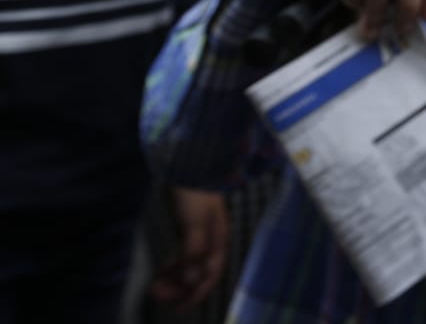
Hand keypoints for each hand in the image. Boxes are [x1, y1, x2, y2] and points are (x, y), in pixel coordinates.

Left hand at [148, 187, 225, 307]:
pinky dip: (172, 267)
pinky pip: (181, 257)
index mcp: (218, 243)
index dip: (195, 295)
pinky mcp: (188, 232)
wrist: (192, 168)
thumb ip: (194, 252)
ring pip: (188, 267)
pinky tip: (160, 270)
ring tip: (154, 285)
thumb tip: (192, 280)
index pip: (209, 277)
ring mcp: (200, 238)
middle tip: (155, 294)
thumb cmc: (196, 196)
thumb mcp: (196, 224)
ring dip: (173, 279)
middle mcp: (211, 244)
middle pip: (197, 275)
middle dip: (178, 288)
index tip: (177, 309)